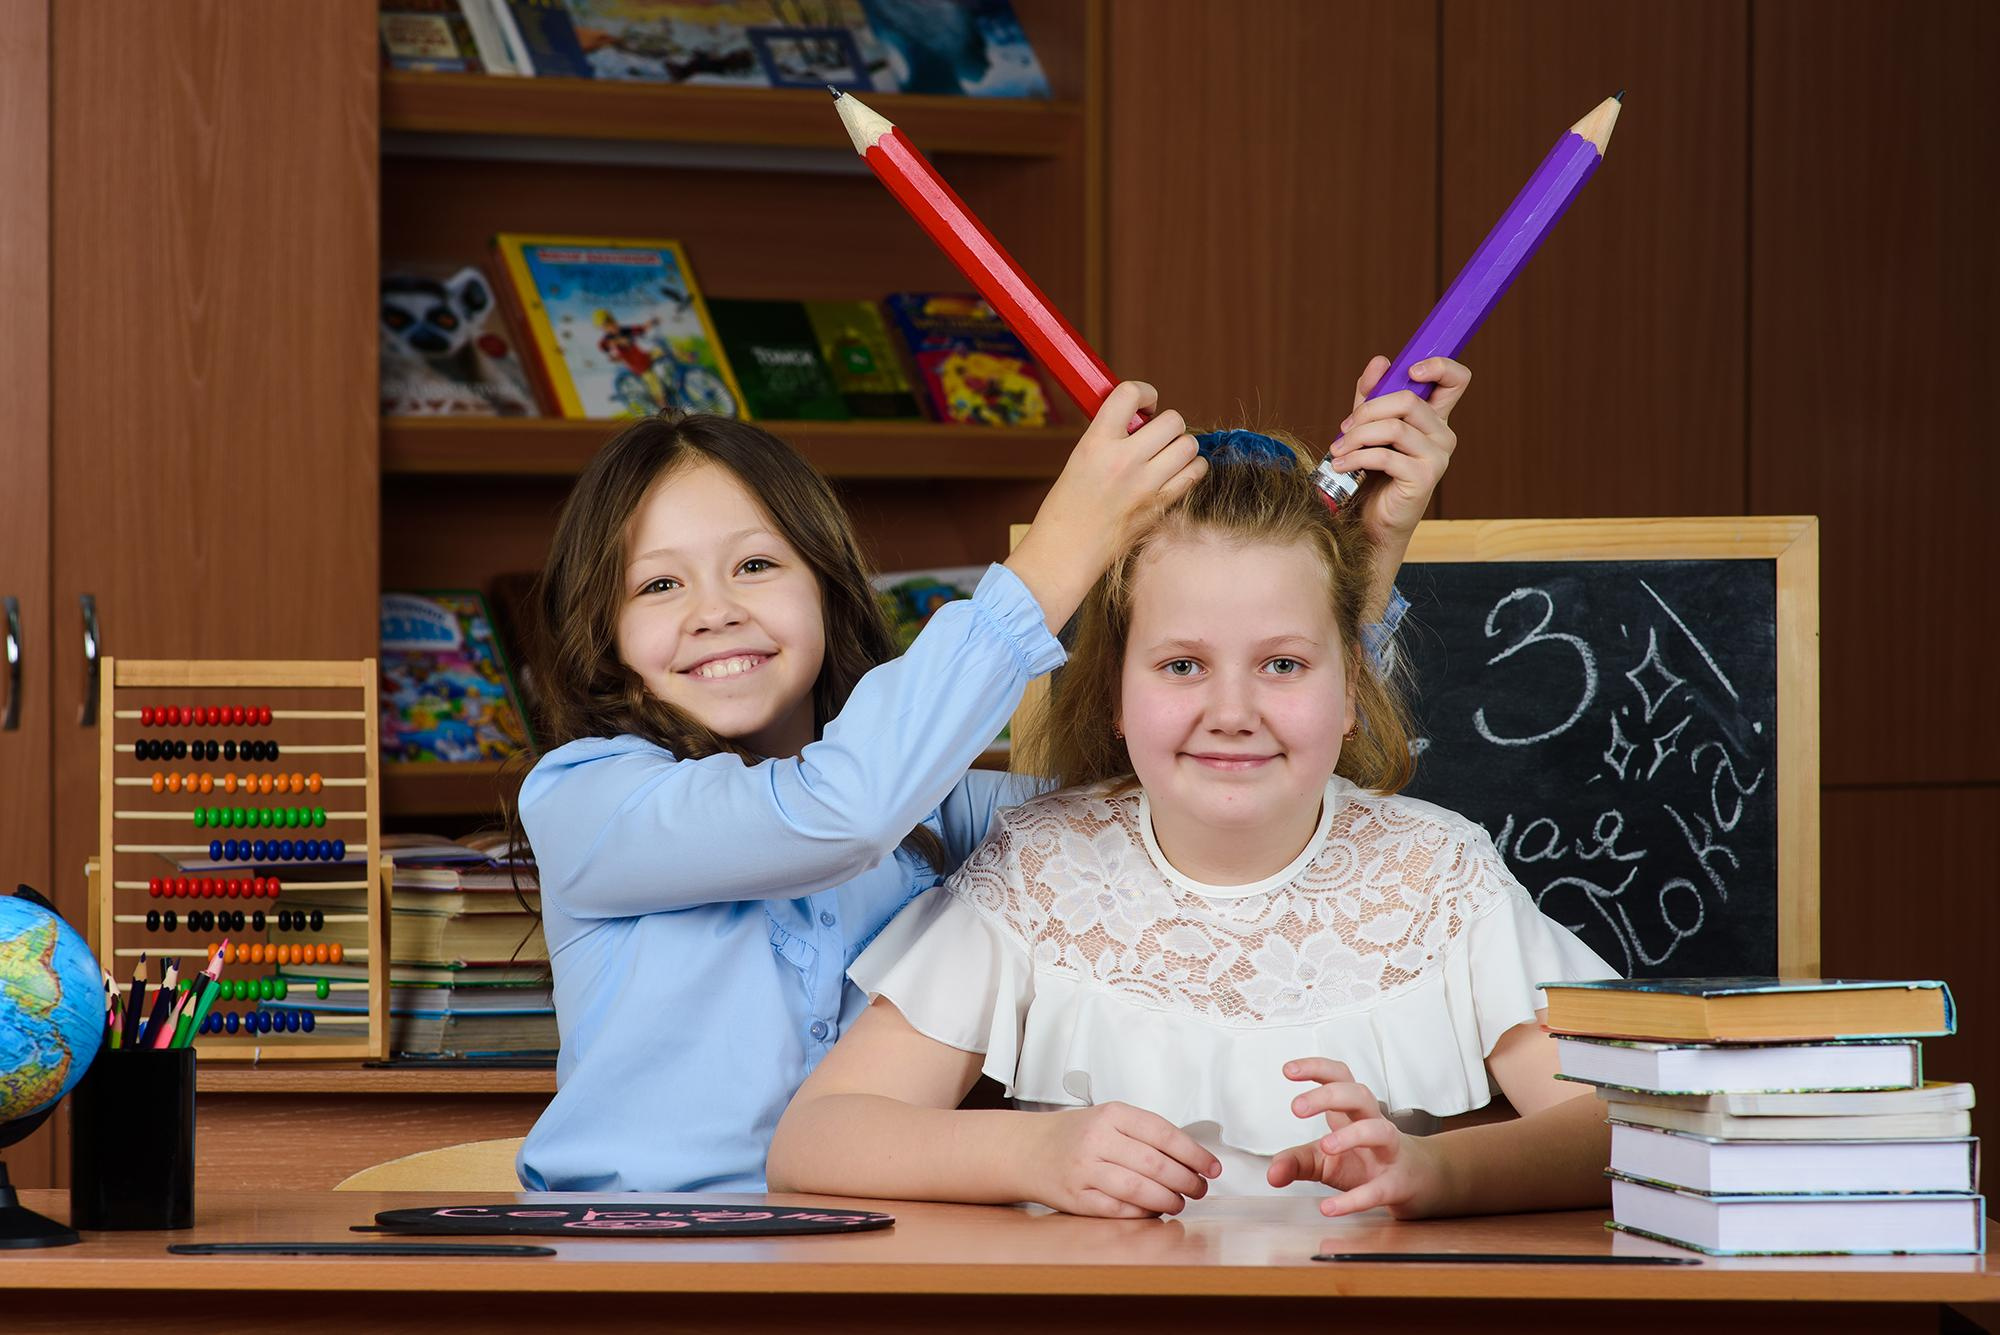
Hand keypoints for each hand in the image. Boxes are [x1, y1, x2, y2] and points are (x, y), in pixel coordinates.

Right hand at [1006, 382, 1203, 632]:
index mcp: (1096, 442)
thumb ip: (1109, 436)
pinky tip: (1175, 473)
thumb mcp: (1079, 460)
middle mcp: (1124, 460)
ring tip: (1165, 456)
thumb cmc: (1067, 508)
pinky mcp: (1160, 506)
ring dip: (1181, 445)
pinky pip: (1194, 473)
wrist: (1065, 553)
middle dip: (1166, 424)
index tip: (1145, 403)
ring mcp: (1146, 485)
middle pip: (1172, 420)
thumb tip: (1140, 419)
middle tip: (1154, 436)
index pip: (1130, 394)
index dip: (1144, 392)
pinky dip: (1191, 469)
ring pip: (1189, 445)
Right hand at [1023, 1100, 1220, 1217]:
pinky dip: (1142, 1213)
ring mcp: (1084, 1169)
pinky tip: (1152, 1210)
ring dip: (1167, 1200)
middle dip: (1186, 1180)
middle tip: (1199, 1188)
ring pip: (1139, 1189)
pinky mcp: (1076, 1198)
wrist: (1027, 1149)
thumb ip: (1145, 1133)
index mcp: (1111, 1114)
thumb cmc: (1075, 1135)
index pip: (1163, 1133)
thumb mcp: (1108, 1118)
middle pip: (1155, 1164)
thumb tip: (1191, 1159)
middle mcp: (1097, 1139)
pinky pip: (1119, 1210)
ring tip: (1179, 1201)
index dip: (1194, 1153)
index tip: (1212, 1167)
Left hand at [1267, 1058, 1445, 1218]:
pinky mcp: (1397, 1184)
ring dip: (1351, 1136)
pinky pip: (1379, 1189)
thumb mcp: (1326, 1160)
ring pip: (1379, 1131)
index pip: (1339, 1077)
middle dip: (1328, 1096)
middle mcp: (1374, 1124)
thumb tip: (1271, 1174)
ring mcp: (1389, 1153)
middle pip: (1359, 1095)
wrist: (1418, 1182)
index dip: (1316, 1068)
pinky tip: (1329, 1207)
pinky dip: (1354, 1198)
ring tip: (1324, 1146)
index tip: (1288, 1069)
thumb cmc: (1366, 1162)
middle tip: (1296, 1107)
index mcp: (1353, 1113)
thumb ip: (1297, 1162)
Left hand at [1327, 356, 1468, 553]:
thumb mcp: (1367, 427)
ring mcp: (1437, 457)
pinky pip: (1386, 456)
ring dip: (1358, 436)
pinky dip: (1357, 457)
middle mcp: (1442, 434)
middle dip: (1368, 410)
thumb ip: (1372, 395)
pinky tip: (1342, 465)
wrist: (1368, 521)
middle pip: (1409, 399)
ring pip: (1394, 427)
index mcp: (1433, 418)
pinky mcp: (1424, 478)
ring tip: (1338, 449)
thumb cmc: (1370, 473)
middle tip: (1345, 427)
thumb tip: (1380, 362)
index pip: (1456, 380)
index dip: (1439, 366)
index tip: (1409, 370)